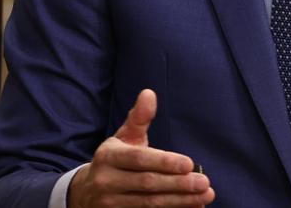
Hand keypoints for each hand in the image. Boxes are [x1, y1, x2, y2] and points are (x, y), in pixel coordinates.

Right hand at [70, 89, 214, 206]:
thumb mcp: (123, 137)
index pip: (139, 159)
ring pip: (149, 204)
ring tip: (204, 196)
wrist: (86, 193)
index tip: (189, 164)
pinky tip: (191, 207)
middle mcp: (106, 181)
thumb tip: (149, 93)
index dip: (165, 162)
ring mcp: (109, 203)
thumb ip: (139, 118)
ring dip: (180, 201)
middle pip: (147, 184)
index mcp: (108, 156)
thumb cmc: (115, 160)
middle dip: (179, 184)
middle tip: (204, 183)